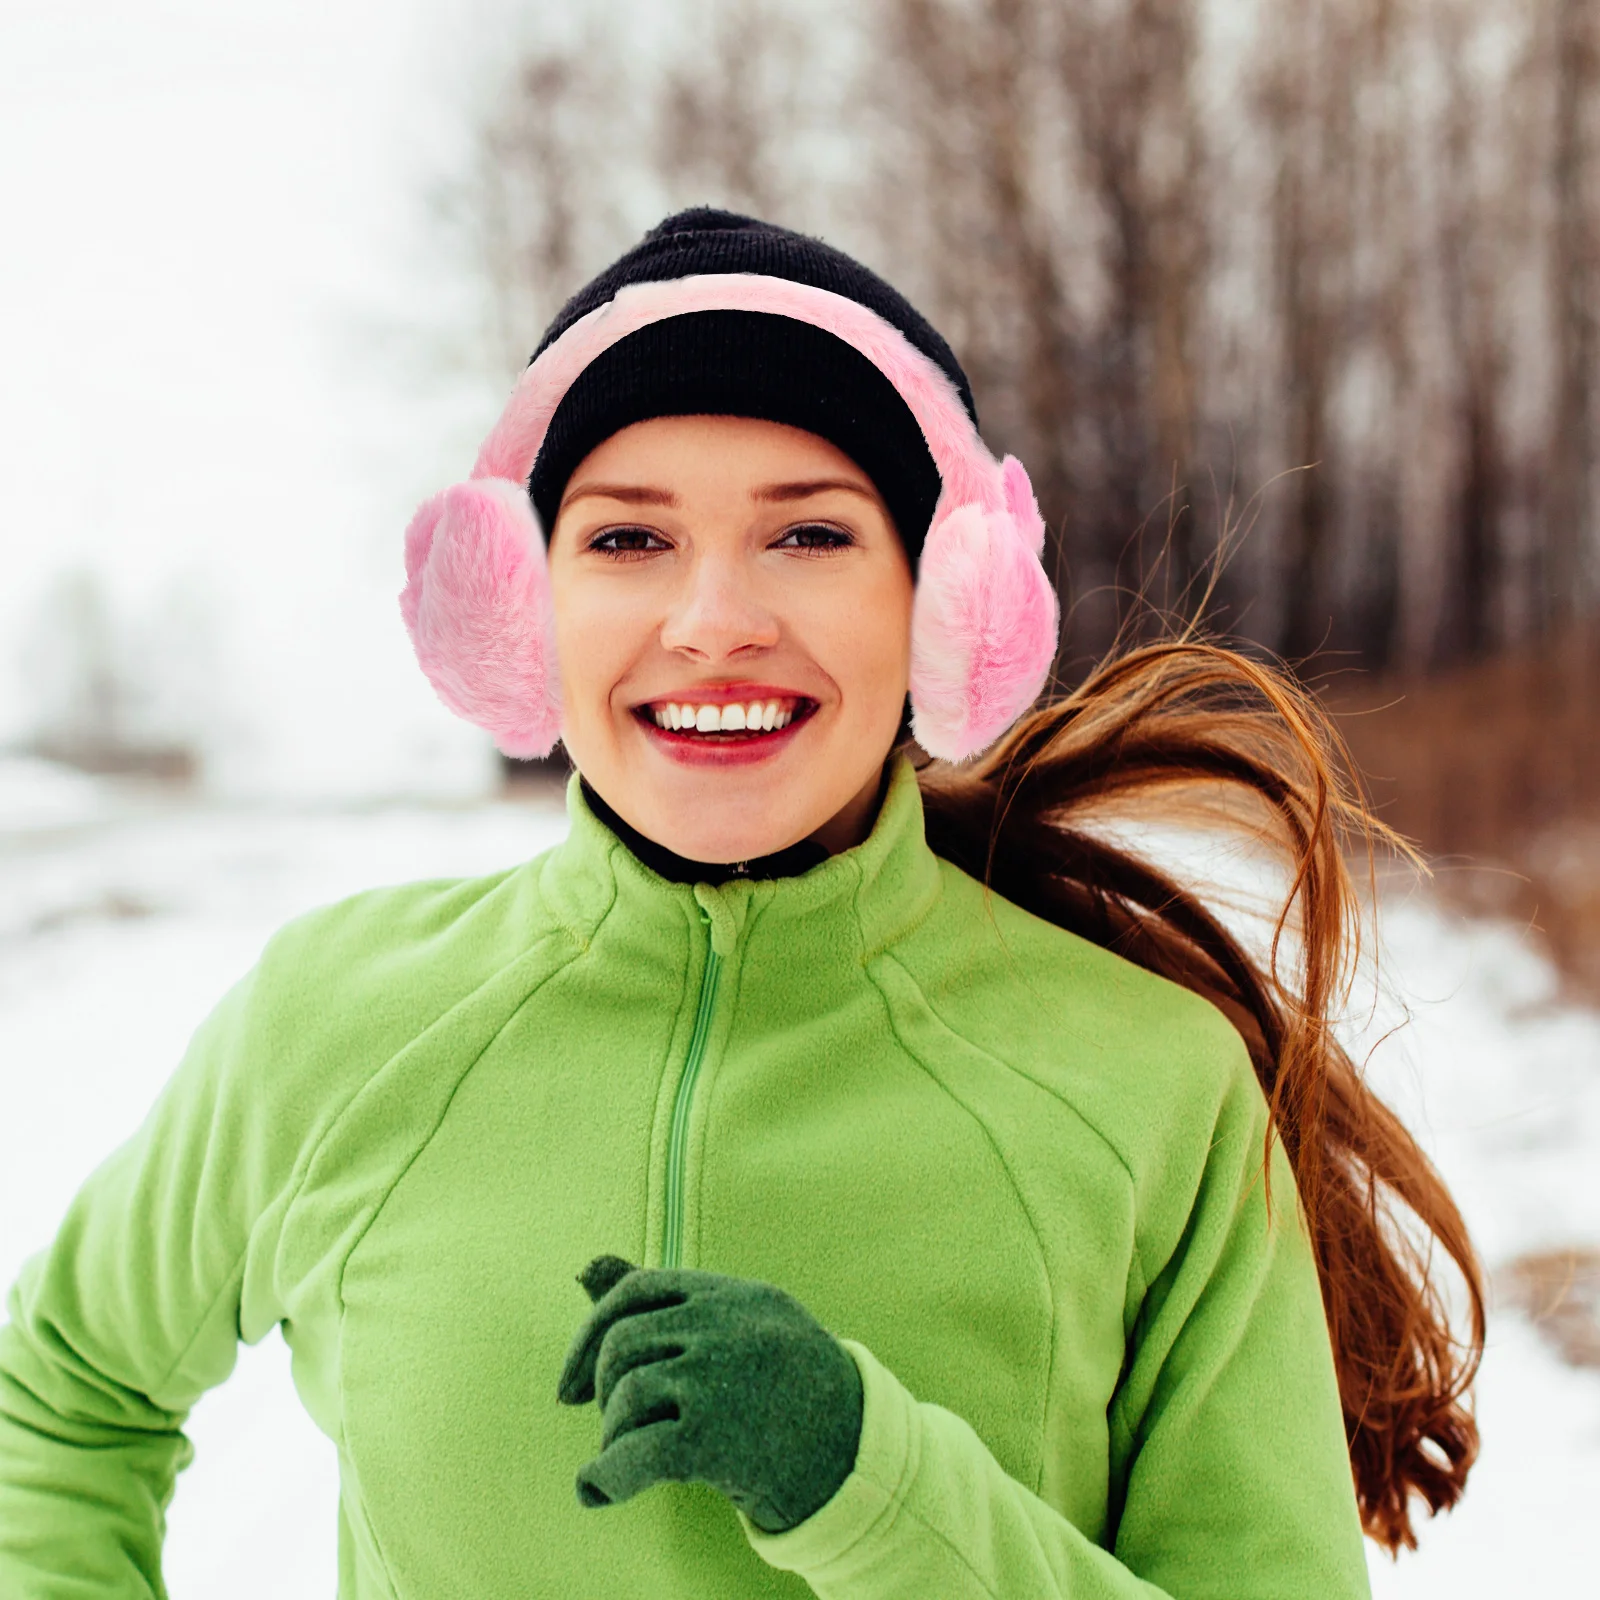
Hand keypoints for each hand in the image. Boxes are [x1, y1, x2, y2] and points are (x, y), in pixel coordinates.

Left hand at [556, 1255, 863, 1533]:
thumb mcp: (742, 1325)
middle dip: (601, 1388)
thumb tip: (583, 1269)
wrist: (860, 1457)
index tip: (572, 1382)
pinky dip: (604, 1476)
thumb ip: (667, 1301)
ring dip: (612, 1435)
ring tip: (629, 1457)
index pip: (637, 1288)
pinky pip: (633, 1453)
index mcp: (734, 1295)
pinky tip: (596, 1491)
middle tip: (611, 1424)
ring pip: (626, 1394)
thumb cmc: (792, 1388)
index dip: (591, 1331)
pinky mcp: (714, 1438)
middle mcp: (726, 1327)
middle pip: (623, 1342)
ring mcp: (720, 1379)